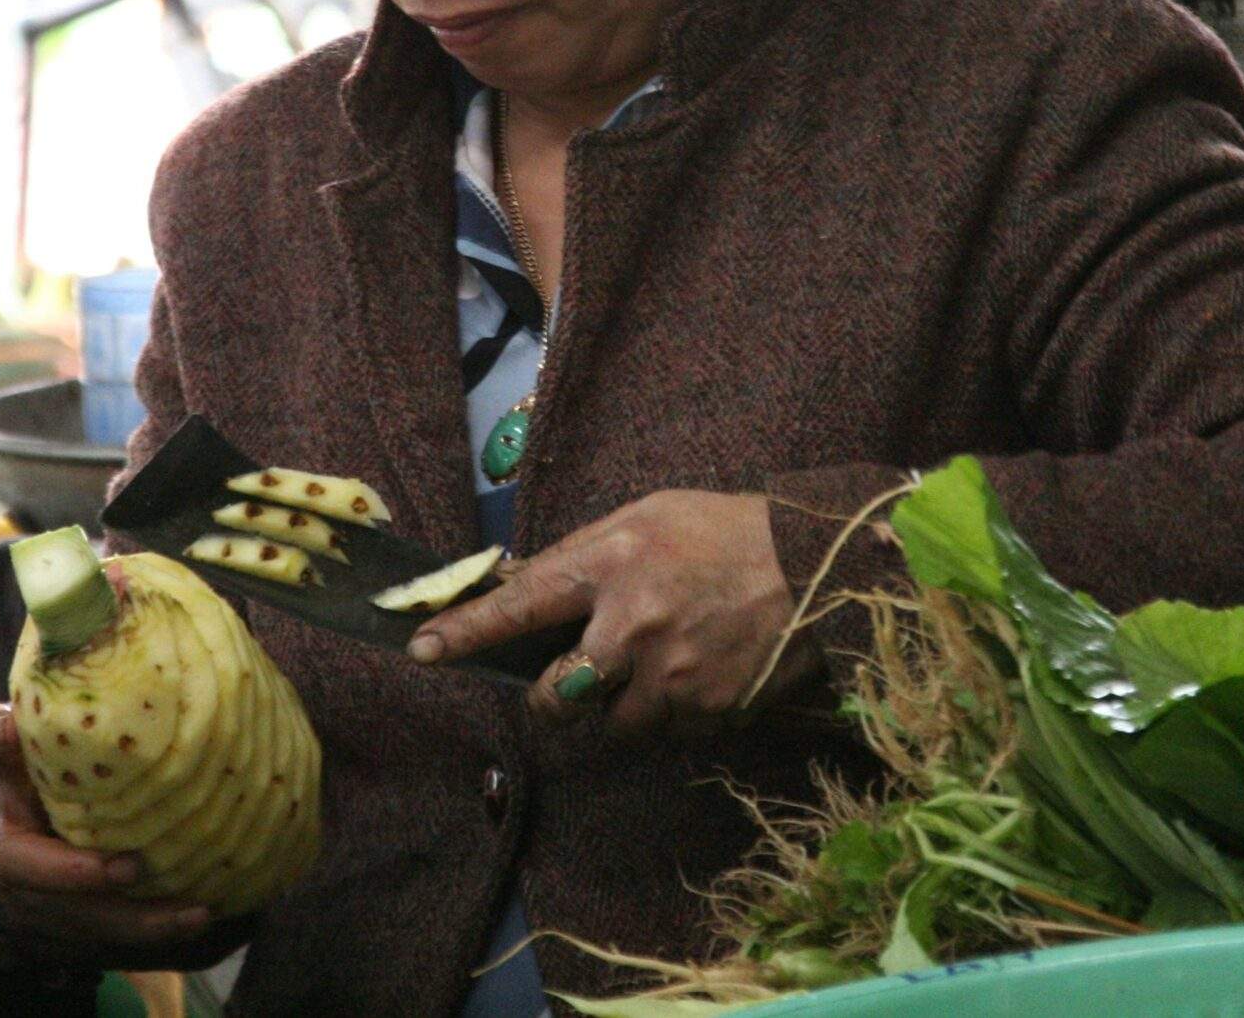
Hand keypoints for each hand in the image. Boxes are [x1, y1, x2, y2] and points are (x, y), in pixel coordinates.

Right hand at [0, 705, 220, 966]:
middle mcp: (18, 893)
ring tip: (200, 915)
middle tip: (183, 902)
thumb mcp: (2, 745)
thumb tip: (14, 726)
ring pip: (92, 938)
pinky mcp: (69, 936)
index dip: (71, 873)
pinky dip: (150, 939)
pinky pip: (108, 947)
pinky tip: (195, 923)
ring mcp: (43, 921)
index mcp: (6, 843)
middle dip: (125, 915)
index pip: (24, 867)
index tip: (127, 866)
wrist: (20, 806)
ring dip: (146, 932)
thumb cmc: (20, 766)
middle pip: (70, 918)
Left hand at [407, 490, 816, 736]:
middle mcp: (630, 626)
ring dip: (620, 703)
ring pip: (609, 721)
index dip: (465, 632)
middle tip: (575, 676)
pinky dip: (670, 710)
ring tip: (664, 660)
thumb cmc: (730, 529)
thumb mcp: (650, 514)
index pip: (519, 604)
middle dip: (553, 694)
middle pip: (553, 693)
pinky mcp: (705, 712)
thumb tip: (523, 580)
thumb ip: (583, 552)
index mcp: (611, 564)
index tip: (420, 651)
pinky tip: (700, 669)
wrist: (823, 564)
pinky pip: (664, 729)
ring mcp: (668, 676)